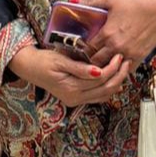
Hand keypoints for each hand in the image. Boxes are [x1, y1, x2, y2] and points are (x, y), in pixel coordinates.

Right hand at [8, 45, 132, 108]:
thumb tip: (98, 71)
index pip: (100, 79)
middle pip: (106, 89)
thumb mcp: (60, 61)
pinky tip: (113, 77)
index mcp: (71, 89)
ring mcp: (76, 100)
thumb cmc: (43, 61)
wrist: (29, 67)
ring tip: (123, 68)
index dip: (113, 68)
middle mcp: (75, 98)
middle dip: (119, 75)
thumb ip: (80, 68)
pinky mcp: (76, 98)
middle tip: (126, 61)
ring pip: (104, 95)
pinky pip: (98, 96)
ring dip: (116, 82)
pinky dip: (108, 87)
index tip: (119, 56)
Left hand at [82, 0, 155, 67]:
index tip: (79, 49)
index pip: (87, 49)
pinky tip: (117, 63)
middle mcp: (117, 47)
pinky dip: (120, 68)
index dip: (81, 50)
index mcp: (107, 33)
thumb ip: (92, 2)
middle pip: (96, 62)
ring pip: (110, 69)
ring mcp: (129, 53)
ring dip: (105, 66)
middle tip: (88, 57)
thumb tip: (74, 0)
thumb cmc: (141, 1)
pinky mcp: (140, 56)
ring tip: (101, 62)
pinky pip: (126, 70)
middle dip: (90, 61)